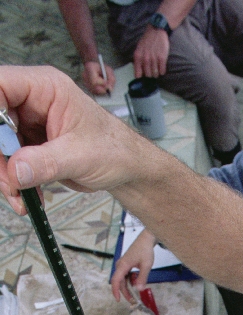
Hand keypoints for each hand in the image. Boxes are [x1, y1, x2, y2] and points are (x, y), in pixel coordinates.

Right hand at [0, 66, 140, 214]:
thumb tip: (15, 171)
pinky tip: (27, 197)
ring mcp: (29, 124)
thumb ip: (46, 163)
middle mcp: (33, 102)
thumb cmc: (114, 150)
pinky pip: (10, 162)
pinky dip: (14, 183)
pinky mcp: (30, 146)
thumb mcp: (81, 156)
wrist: (125, 169)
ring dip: (6, 175)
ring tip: (20, 196)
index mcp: (46, 88)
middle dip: (0, 156)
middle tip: (9, 181)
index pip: (1, 85)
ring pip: (0, 146)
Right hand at [111, 229, 156, 301]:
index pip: (115, 281)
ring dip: (128, 287)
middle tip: (132, 300)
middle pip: (119, 282)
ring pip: (122, 280)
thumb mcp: (146, 266)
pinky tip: (137, 280)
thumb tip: (139, 289)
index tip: (118, 300)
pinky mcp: (126, 265)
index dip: (115, 291)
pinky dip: (130, 281)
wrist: (146, 240)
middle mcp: (120, 265)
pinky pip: (125, 276)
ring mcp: (122, 265)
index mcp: (123, 265)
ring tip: (136, 292)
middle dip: (125, 292)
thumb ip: (142, 278)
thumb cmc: (145, 250)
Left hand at [133, 28, 169, 78]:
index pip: (138, 74)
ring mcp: (154, 59)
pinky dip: (162, 71)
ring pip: (155, 74)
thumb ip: (138, 60)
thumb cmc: (147, 41)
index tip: (143, 78)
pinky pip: (162, 71)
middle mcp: (145, 59)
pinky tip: (161, 67)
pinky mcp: (162, 58)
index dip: (141, 78)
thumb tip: (139, 73)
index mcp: (138, 57)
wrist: (156, 31)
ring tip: (157, 68)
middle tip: (152, 71)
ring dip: (156, 73)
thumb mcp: (138, 49)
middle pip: (148, 75)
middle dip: (150, 75)